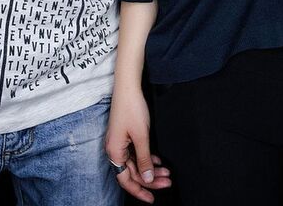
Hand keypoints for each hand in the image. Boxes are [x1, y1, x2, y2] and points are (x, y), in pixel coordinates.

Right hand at [105, 86, 171, 202]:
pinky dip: (147, 158)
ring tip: (167, 172)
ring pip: (136, 163)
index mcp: (115, 152)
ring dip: (151, 168)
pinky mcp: (126, 136)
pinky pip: (136, 153)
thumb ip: (144, 159)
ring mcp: (120, 143)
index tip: (152, 198)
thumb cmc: (131, 109)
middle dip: (150, 179)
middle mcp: (115, 150)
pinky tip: (158, 160)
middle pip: (133, 173)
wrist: (128, 87)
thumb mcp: (141, 136)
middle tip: (167, 182)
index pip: (126, 180)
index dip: (139, 191)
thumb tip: (147, 178)